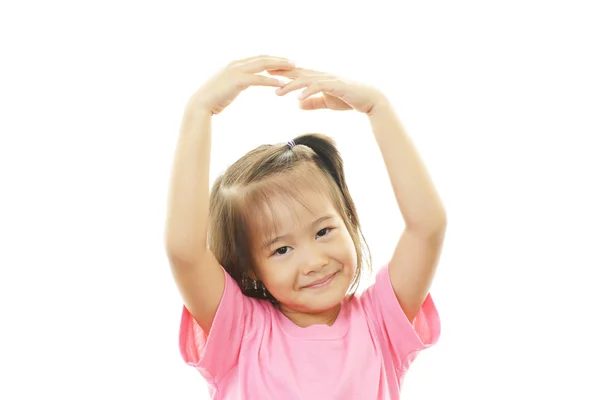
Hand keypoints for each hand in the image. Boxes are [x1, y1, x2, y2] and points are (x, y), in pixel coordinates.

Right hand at [186, 55, 294, 114]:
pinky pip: (259, 79)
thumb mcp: (229, 86)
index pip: (258, 58)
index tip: (285, 61)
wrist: (201, 104)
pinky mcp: (237, 81)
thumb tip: (247, 82)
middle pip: (263, 58)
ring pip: (262, 65)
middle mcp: (236, 64)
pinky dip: (271, 80)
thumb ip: (239, 81)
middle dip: (279, 59)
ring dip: (279, 66)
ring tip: (293, 68)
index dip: (273, 59)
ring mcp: (236, 71)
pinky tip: (281, 83)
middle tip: (294, 61)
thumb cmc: (214, 99)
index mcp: (235, 65)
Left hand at [269, 67, 387, 114]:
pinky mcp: (336, 86)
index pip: (296, 74)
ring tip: (277, 92)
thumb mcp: (326, 102)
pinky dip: (308, 91)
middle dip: (280, 73)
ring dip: (290, 86)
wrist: (369, 99)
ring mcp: (328, 80)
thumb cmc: (349, 99)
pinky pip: (319, 87)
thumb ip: (312, 102)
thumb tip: (297, 104)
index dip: (281, 73)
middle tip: (263, 74)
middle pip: (297, 73)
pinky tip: (298, 97)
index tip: (265, 73)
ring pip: (305, 80)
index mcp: (317, 79)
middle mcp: (321, 76)